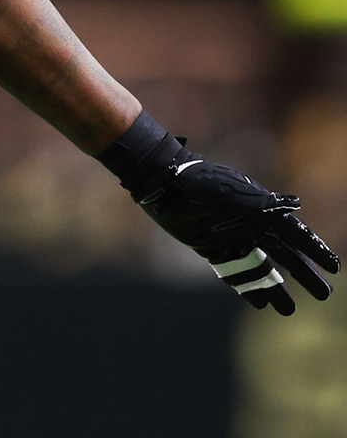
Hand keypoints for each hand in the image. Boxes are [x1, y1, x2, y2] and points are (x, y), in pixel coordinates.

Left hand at [101, 113, 337, 314]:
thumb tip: (294, 206)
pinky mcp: (212, 248)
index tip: (334, 267)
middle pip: (284, 254)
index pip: (295, 233)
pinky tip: (259, 303)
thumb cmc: (197, 182)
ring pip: (261, 267)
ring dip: (276, 288)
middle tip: (325, 294)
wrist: (163, 182)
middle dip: (305, 274)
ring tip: (289, 310)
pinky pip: (234, 271)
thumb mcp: (230, 192)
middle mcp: (251, 225)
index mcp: (261, 208)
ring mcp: (232, 238)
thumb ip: (260, 203)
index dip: (315, 249)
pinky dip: (246, 286)